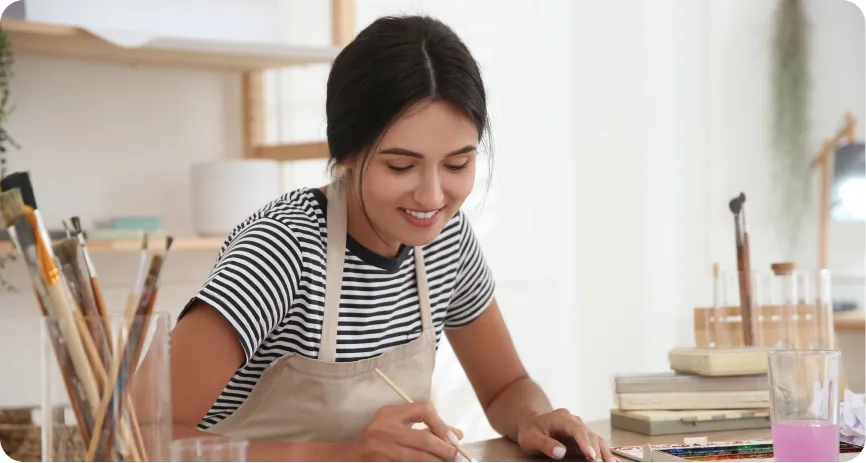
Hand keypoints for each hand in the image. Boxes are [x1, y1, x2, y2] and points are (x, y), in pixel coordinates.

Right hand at [347, 402, 463, 460]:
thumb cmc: (378, 440)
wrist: (348, 457)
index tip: (453, 438)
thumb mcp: (397, 427)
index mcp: (390, 414)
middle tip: (457, 457)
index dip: (442, 424)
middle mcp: (385, 429)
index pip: (423, 409)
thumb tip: (457, 435)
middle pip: (424, 440)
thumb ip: (426, 428)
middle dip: (445, 450)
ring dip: (437, 462)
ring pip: (419, 458)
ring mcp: (381, 450)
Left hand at [516, 408, 615, 461]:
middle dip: (596, 450)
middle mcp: (574, 420)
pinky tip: (609, 461)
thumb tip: (561, 452)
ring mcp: (580, 428)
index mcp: (561, 418)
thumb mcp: (530, 438)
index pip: (576, 429)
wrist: (532, 424)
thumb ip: (545, 444)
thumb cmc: (530, 430)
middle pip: (589, 434)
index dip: (585, 442)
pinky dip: (603, 452)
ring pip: (596, 439)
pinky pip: (596, 444)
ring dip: (604, 452)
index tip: (590, 455)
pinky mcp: (583, 437)